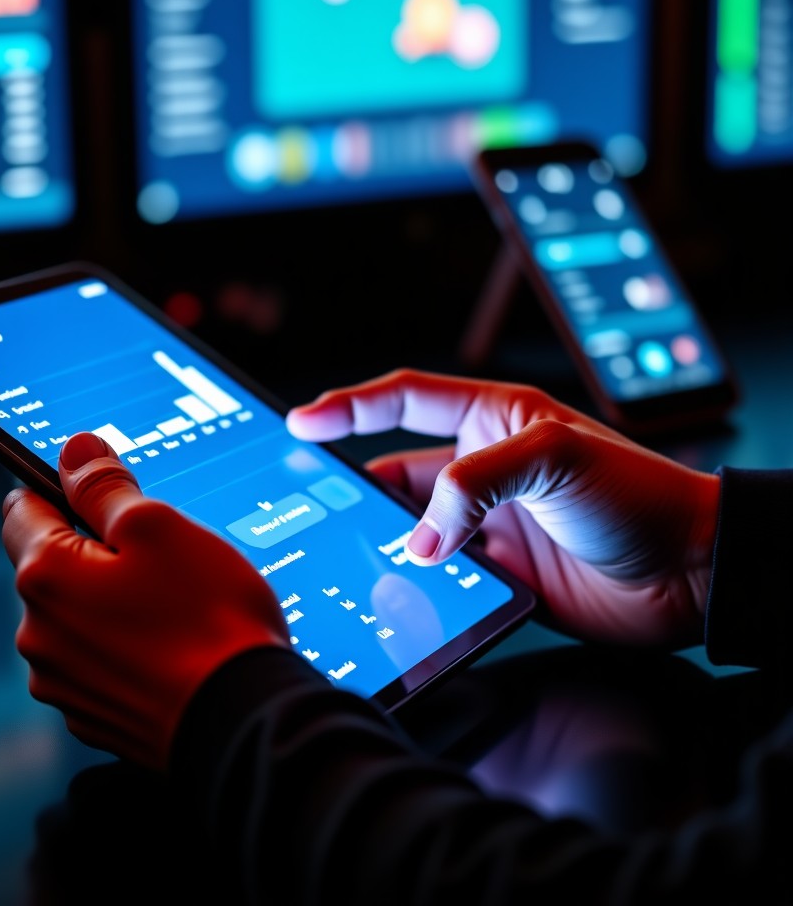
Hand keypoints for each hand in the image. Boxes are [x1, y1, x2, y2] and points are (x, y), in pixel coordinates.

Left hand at [2, 431, 290, 770]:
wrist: (242, 719)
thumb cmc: (207, 620)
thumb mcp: (159, 526)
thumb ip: (105, 485)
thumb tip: (74, 451)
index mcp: (46, 577)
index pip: (22, 509)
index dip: (60, 491)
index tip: (92, 490)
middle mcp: (39, 635)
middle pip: (53, 567)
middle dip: (95, 552)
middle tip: (159, 555)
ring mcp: (64, 683)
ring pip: (78, 617)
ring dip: (111, 603)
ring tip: (174, 606)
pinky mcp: (93, 717)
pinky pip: (99, 662)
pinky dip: (125, 648)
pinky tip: (172, 646)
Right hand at [286, 371, 719, 648]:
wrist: (689, 572)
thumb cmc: (637, 492)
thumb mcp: (554, 458)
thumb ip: (474, 483)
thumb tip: (421, 537)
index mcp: (492, 418)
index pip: (405, 399)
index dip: (349, 407)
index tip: (302, 423)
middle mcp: (482, 468)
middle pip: (396, 471)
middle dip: (356, 488)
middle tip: (313, 507)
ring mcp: (486, 523)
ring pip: (411, 529)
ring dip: (387, 542)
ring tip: (353, 555)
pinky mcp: (496, 573)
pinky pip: (438, 576)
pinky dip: (415, 585)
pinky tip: (400, 593)